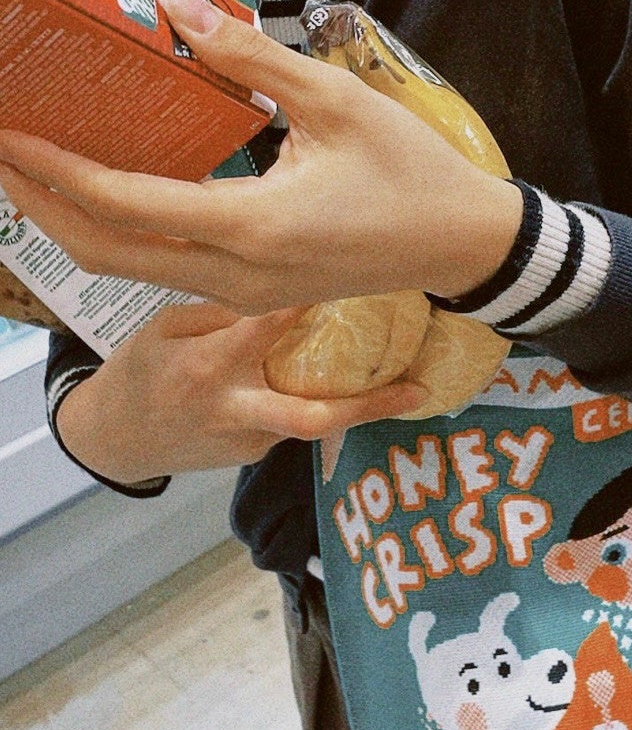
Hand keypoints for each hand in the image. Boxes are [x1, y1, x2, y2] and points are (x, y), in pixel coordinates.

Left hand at [0, 0, 522, 316]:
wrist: (461, 246)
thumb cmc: (411, 173)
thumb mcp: (336, 101)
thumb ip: (250, 57)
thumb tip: (174, 4)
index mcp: (255, 226)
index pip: (128, 204)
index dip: (56, 170)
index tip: (8, 136)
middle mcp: (238, 273)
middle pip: (108, 253)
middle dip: (43, 208)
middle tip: (3, 157)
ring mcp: (244, 293)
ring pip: (133, 270)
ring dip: (76, 226)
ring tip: (37, 173)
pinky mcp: (254, 294)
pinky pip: (168, 272)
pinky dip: (123, 236)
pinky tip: (108, 198)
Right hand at [54, 302, 424, 483]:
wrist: (115, 439)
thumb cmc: (141, 370)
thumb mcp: (165, 327)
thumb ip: (220, 311)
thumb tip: (275, 278)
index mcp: (207, 367)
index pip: (266, 328)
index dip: (309, 300)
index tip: (355, 273)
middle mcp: (234, 409)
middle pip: (312, 415)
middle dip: (368, 406)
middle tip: (417, 389)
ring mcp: (248, 441)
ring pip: (312, 423)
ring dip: (357, 405)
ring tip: (407, 385)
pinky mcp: (253, 456)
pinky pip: (293, 424)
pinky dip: (317, 402)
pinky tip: (344, 384)